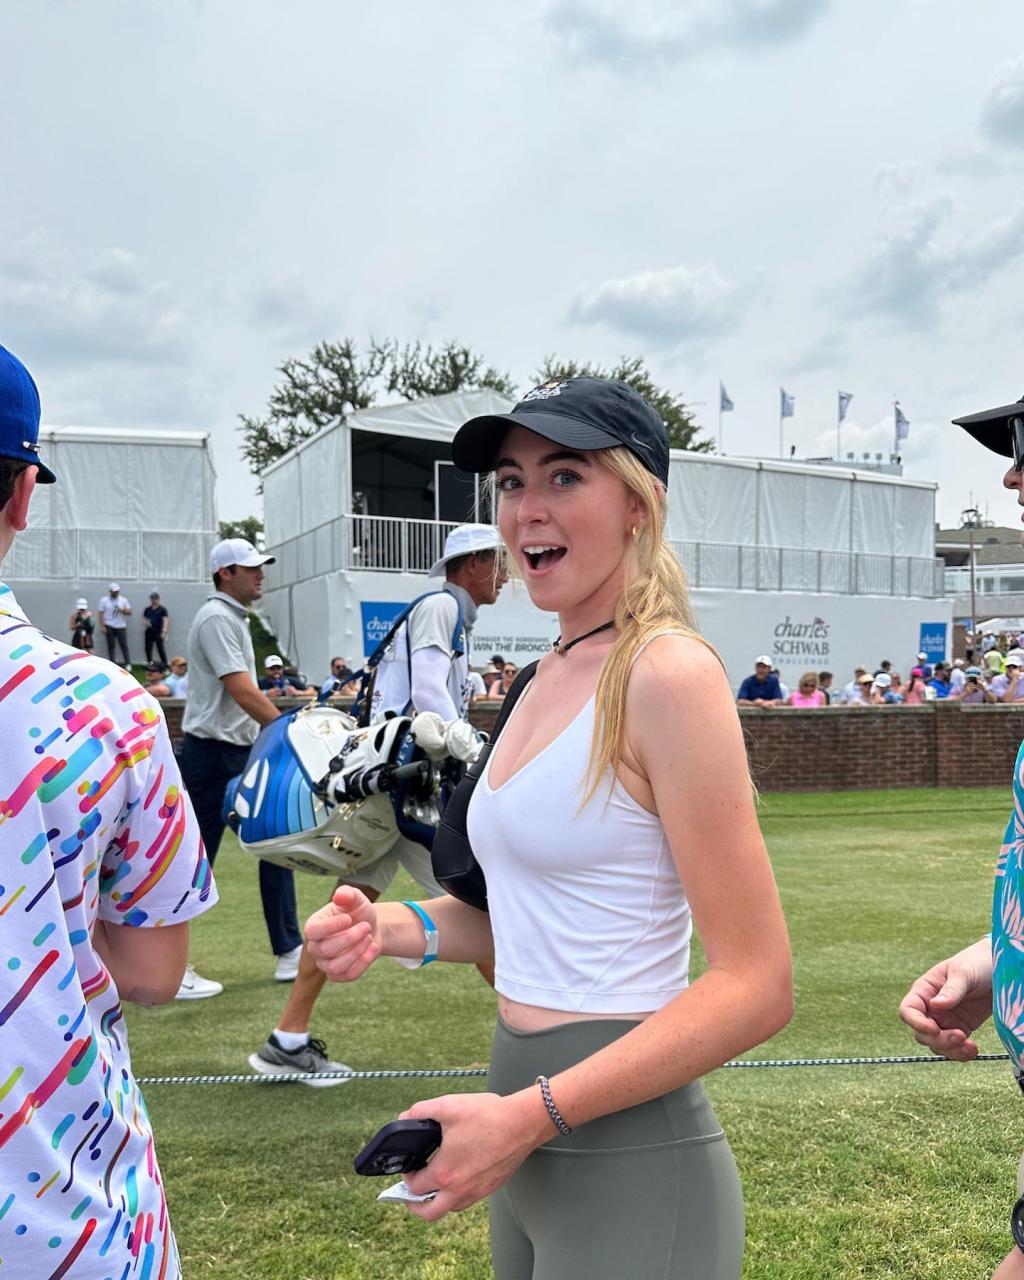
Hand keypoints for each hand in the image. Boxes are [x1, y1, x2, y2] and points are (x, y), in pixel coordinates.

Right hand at [305, 885, 380, 980]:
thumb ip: (348, 894)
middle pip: (325, 950)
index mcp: (314, 926)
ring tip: (370, 936)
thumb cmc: (358, 912)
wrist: (372, 928)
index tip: (349, 918)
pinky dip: (363, 962)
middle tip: (366, 926)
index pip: (312, 931)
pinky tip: (373, 947)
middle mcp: (315, 946)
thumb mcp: (355, 899)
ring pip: (335, 967)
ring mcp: (325, 963)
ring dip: (357, 952)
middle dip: (349, 938)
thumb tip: (339, 896)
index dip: (330, 927)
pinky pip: (348, 976)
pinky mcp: (338, 975)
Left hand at [400, 1091, 545, 1220]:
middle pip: (430, 1213)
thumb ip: (421, 1110)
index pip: (414, 1188)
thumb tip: (406, 1116)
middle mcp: (460, 1189)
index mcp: (445, 1173)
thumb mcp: (448, 1106)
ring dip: (439, 1200)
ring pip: (452, 1208)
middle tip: (412, 1193)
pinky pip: (470, 1199)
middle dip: (415, 1205)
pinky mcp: (492, 1187)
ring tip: (436, 1183)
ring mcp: (478, 1191)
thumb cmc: (488, 1116)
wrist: (523, 1123)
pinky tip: (461, 1174)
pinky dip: (459, 1194)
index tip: (409, 1167)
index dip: (407, 1177)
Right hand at [898, 936, 992, 1059]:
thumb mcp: (963, 972)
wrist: (1001, 969)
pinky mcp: (961, 1029)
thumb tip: (935, 1005)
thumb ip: (951, 989)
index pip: (908, 1010)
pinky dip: (961, 1053)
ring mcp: (946, 1020)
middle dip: (939, 1040)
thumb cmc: (977, 963)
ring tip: (970, 1046)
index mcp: (925, 990)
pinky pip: (954, 1048)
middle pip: (922, 1033)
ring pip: (937, 1044)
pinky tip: (973, 1050)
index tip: (934, 1029)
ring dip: (951, 1050)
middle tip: (960, 1036)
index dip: (916, 1023)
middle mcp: (931, 1007)